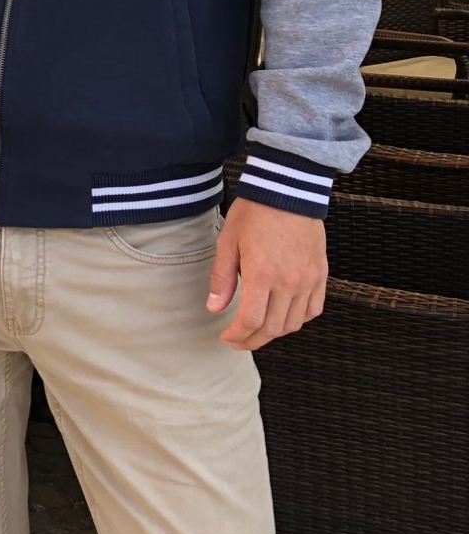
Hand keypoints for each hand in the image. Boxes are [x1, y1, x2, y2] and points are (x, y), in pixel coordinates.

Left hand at [208, 198, 327, 350]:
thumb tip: (214, 308)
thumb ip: (222, 278)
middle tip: (238, 341)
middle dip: (253, 340)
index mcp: (263, 275)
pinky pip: (313, 309)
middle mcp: (289, 282)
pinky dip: (298, 320)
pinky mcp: (320, 275)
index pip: (251, 320)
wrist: (288, 192)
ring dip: (274, 333)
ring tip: (257, 332)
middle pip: (273, 327)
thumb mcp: (228, 242)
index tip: (226, 338)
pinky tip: (283, 318)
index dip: (237, 335)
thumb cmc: (254, 214)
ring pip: (294, 323)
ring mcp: (308, 280)